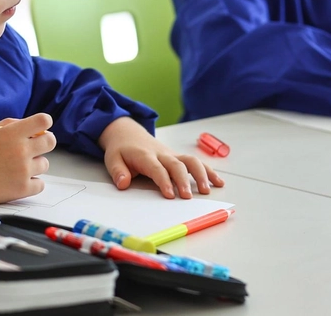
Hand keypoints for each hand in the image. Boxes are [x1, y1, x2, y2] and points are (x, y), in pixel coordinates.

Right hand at [0, 113, 55, 204]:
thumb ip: (14, 126)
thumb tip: (37, 128)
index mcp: (12, 133)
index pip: (44, 121)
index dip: (43, 124)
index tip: (38, 129)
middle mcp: (21, 150)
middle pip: (51, 141)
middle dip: (43, 143)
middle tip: (32, 149)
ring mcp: (23, 171)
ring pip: (44, 164)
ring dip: (34, 165)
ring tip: (16, 168)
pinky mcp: (22, 189)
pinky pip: (40, 184)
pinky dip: (31, 183)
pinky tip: (17, 180)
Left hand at [99, 117, 223, 198]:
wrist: (128, 132)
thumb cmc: (121, 149)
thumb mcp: (112, 159)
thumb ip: (118, 172)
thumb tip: (123, 184)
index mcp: (146, 155)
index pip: (157, 169)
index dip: (163, 181)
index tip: (169, 195)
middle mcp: (162, 154)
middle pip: (177, 165)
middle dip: (183, 181)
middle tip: (187, 197)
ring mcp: (173, 155)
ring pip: (191, 161)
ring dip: (201, 175)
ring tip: (206, 190)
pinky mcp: (179, 157)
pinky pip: (196, 162)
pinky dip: (208, 171)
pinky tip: (218, 182)